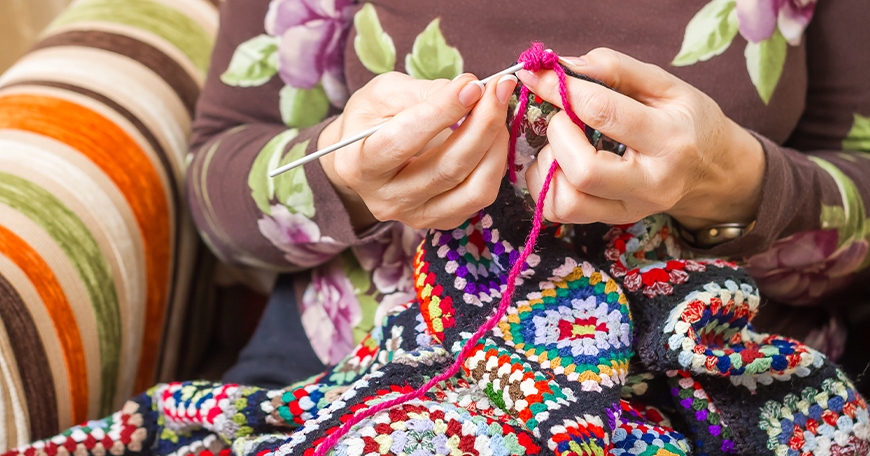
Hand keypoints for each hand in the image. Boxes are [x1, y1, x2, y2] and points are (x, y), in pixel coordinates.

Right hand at [319, 71, 517, 230]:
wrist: (363, 158)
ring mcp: (417, 216)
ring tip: (499, 108)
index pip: (404, 140)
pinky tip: (493, 135)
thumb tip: (469, 91)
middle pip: (447, 169)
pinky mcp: (442, 220)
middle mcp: (387, 199)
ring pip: (474, 190)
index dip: (443, 111)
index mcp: (360, 165)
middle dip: (482, 124)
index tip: (472, 84)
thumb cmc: (370, 120)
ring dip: (496, 145)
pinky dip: (495, 162)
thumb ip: (422, 92)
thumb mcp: (381, 94)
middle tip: (499, 89)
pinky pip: (481, 196)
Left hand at [518, 48, 764, 229]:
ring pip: (567, 200)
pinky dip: (546, 186)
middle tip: (563, 117)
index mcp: (669, 139)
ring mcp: (629, 209)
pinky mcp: (612, 221)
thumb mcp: (667, 85)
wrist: (714, 173)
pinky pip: (560, 212)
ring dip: (548, 165)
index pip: (603, 112)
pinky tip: (559, 165)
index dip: (562, 89)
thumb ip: (616, 69)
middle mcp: (650, 183)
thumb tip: (564, 66)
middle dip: (558, 133)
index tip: (538, 74)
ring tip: (562, 143)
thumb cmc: (688, 122)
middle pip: (583, 169)